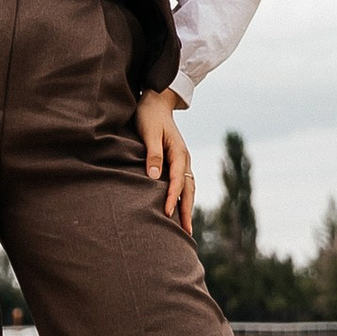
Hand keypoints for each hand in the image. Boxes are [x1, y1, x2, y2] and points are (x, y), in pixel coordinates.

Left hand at [138, 88, 193, 231]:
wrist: (157, 102)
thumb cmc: (149, 116)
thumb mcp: (148, 133)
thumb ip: (152, 155)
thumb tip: (154, 177)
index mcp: (178, 152)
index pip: (177, 180)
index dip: (171, 198)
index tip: (166, 214)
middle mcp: (184, 159)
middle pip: (188, 189)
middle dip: (187, 211)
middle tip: (186, 233)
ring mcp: (182, 161)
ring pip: (188, 189)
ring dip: (188, 208)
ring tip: (186, 228)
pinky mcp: (177, 162)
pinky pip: (184, 184)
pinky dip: (184, 199)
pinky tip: (179, 209)